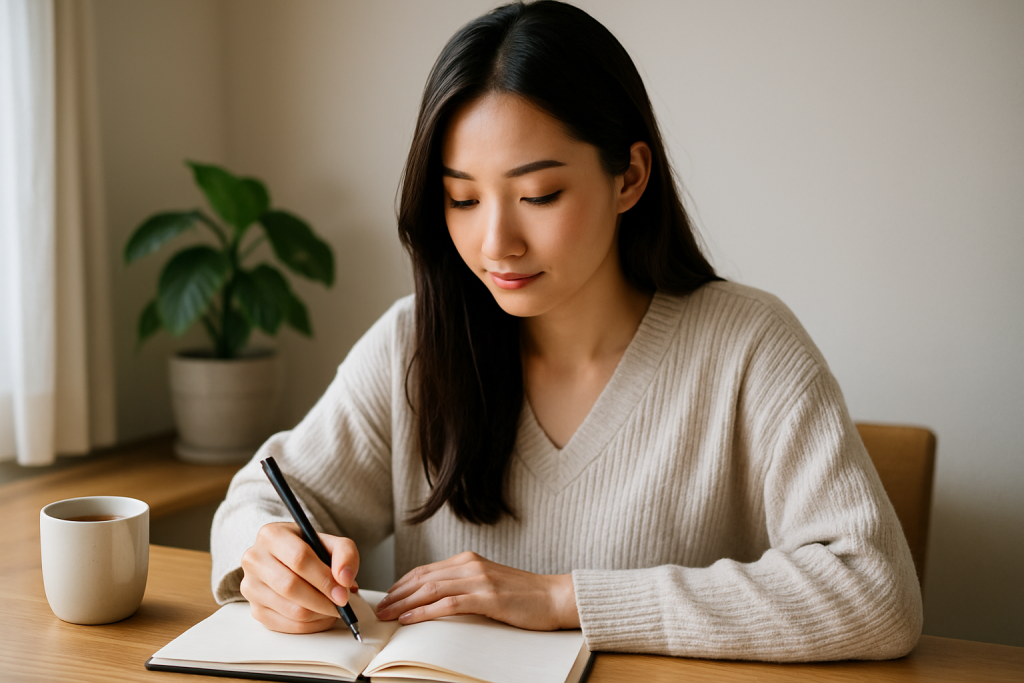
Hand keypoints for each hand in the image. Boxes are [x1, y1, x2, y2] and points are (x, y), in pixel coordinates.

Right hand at [240, 522, 359, 633]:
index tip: (343, 593)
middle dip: (322, 600)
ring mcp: (251, 587)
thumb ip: (345, 554)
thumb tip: (345, 580)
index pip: (299, 559)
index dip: (324, 579)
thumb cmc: (310, 550)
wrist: (288, 560)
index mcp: (271, 535)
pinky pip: (286, 626)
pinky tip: (321, 616)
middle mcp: (254, 559)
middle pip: (290, 586)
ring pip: (290, 609)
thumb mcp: (330, 542)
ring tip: (334, 609)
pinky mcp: (255, 610)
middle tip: (342, 605)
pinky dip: (310, 625)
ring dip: (319, 614)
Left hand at [374, 551, 578, 630]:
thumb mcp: (489, 583)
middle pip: (422, 578)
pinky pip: (448, 603)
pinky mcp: (488, 597)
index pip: (425, 570)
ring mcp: (479, 580)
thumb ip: (465, 585)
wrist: (555, 597)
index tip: (387, 597)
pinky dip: (425, 611)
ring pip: (430, 589)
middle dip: (397, 594)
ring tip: (388, 615)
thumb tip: (436, 598)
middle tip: (380, 609)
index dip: (402, 584)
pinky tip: (410, 619)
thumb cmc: (524, 595)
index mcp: (469, 560)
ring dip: (404, 604)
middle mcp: (470, 565)